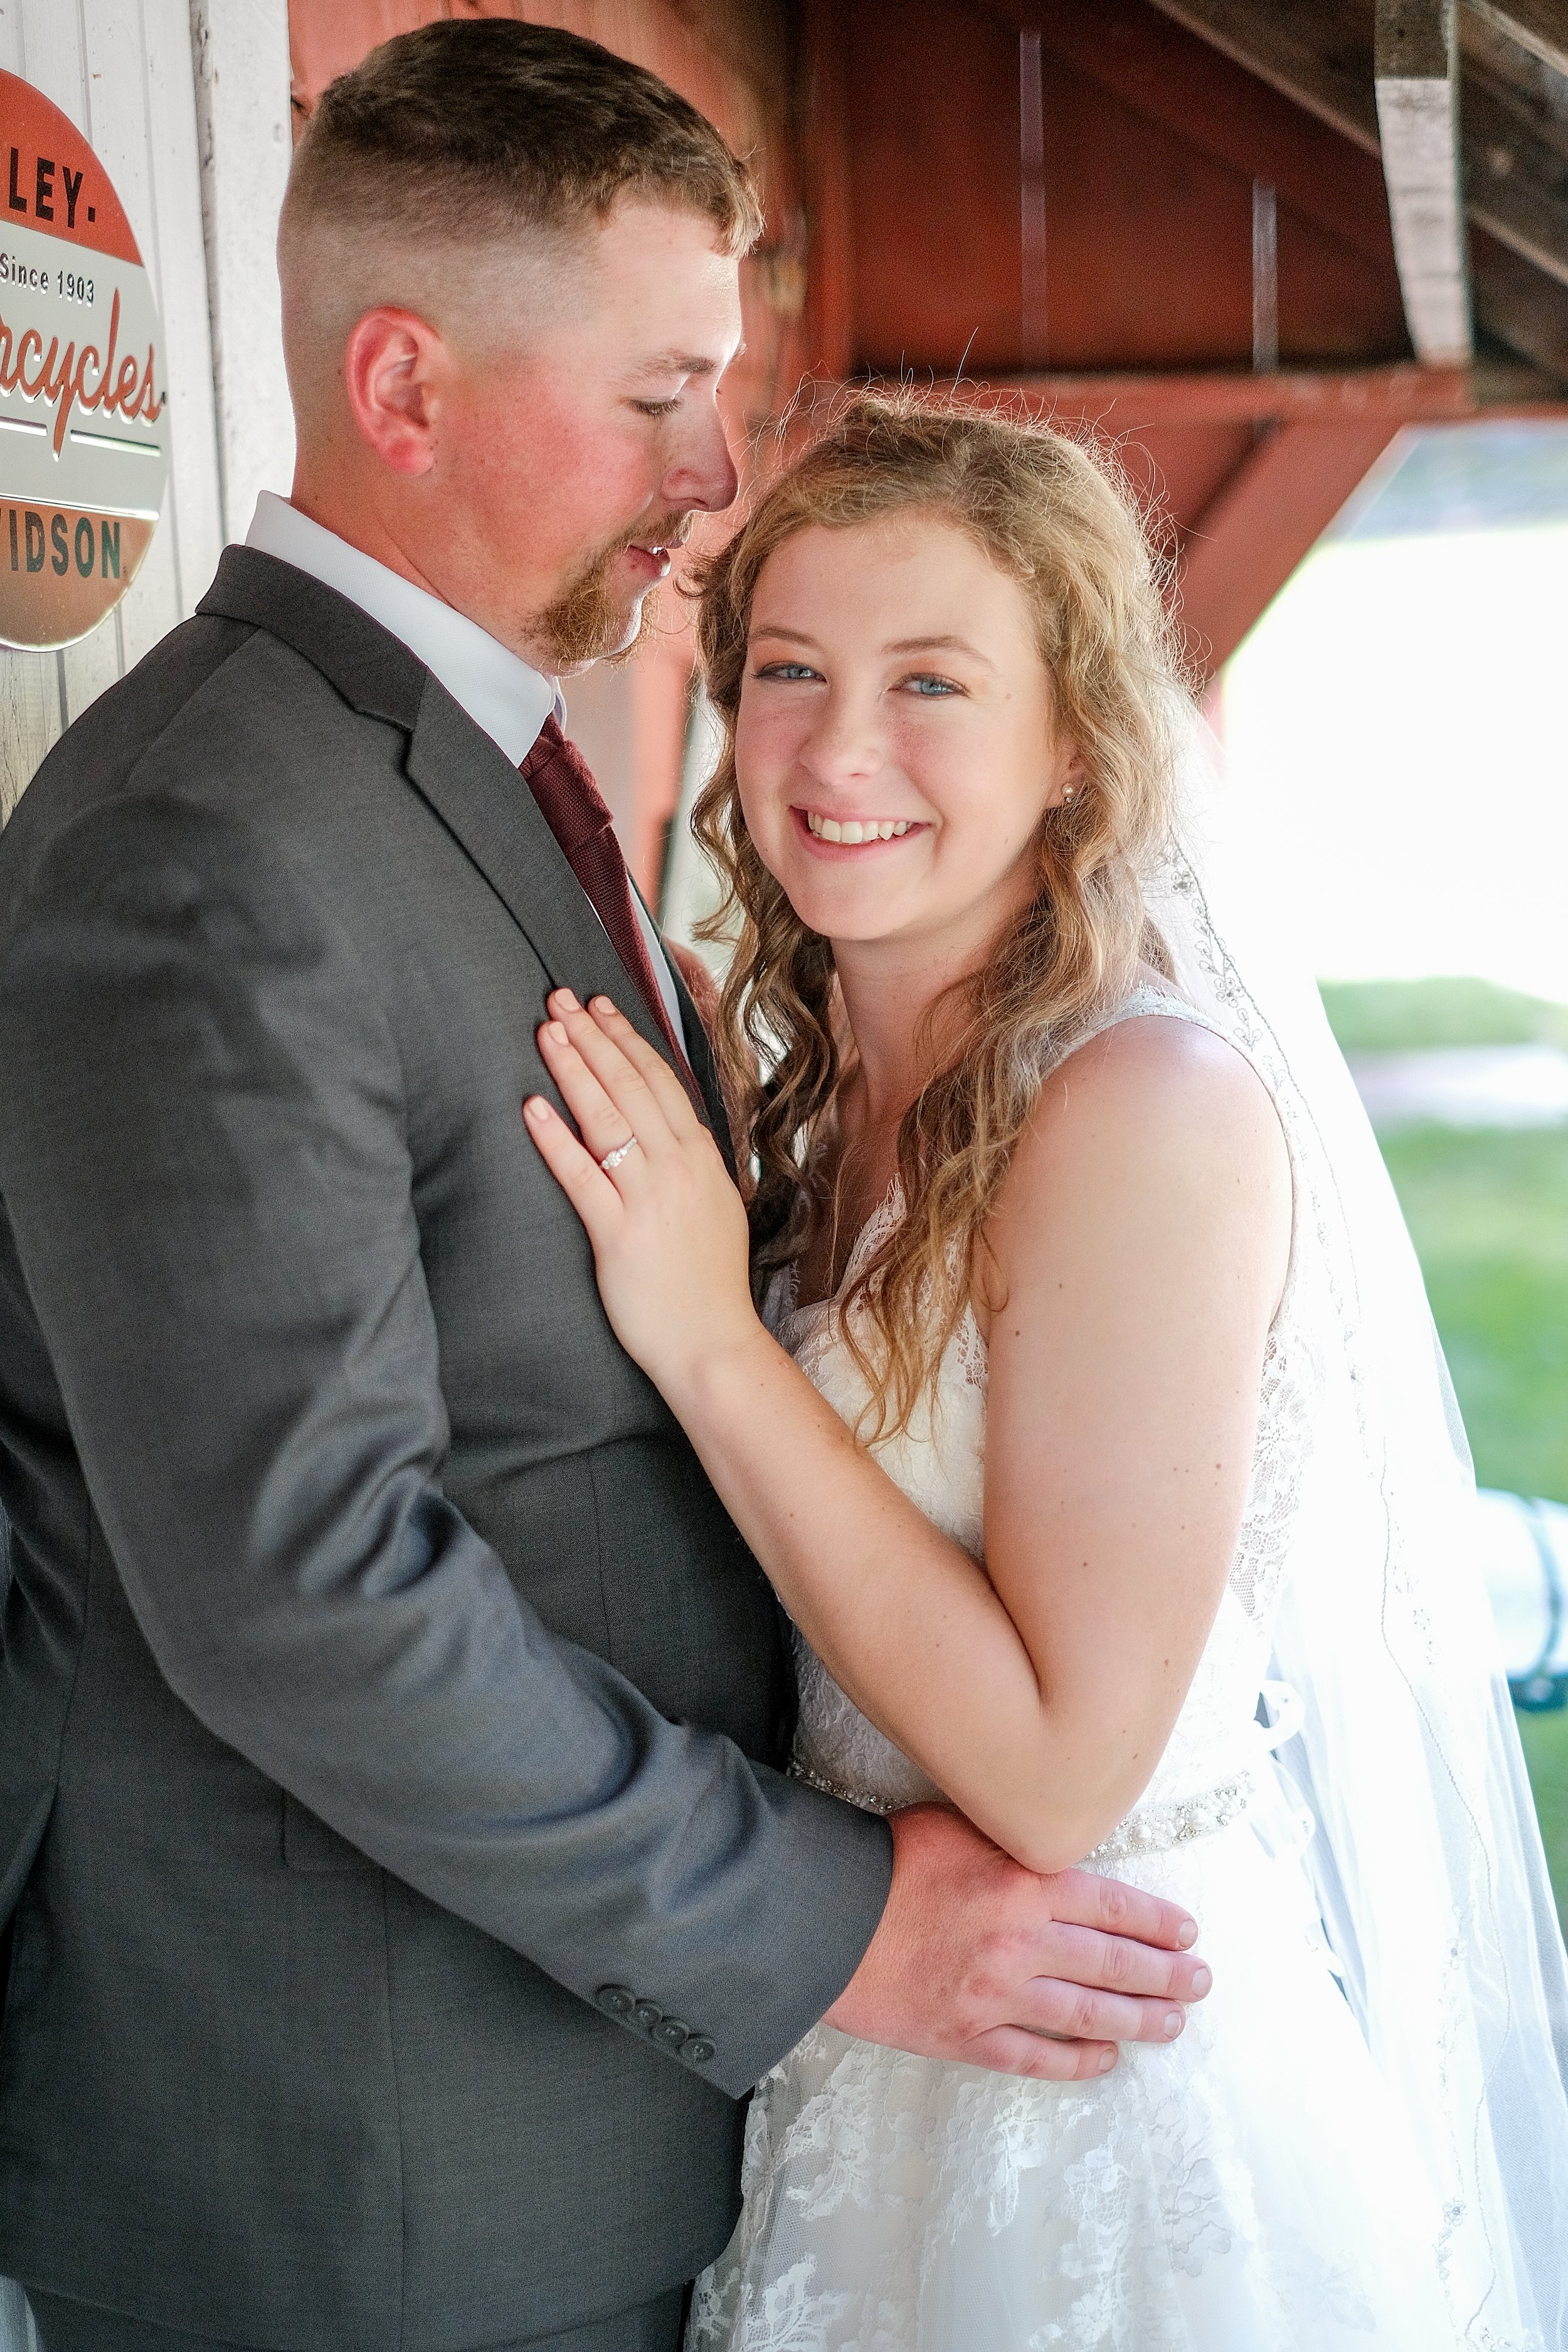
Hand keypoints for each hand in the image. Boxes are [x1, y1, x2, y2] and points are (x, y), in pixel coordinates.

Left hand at [524, 990, 761, 1388]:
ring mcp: (648, 1199)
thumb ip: (692, 1163)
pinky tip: (532, 1108)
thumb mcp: (715, 1206)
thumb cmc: (707, 1281)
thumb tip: (672, 1128)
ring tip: (546, 1032)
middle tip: (559, 999)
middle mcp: (678, 1169)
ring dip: (573, 1070)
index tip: (600, 1007)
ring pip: (606, 1119)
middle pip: (631, 1086)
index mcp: (701, 1158)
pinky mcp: (617, 1234)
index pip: (661, 1081)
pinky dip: (556, 1139)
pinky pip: (581, 1177)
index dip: (626, 1039)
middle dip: (593, 1037)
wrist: (712, 1342)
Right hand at [828, 1805, 1210, 2079]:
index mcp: (1023, 1884)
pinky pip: (1035, 2059)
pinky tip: (1105, 2060)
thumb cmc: (887, 1860)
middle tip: (1200, 1983)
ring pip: (1087, 2016)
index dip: (1155, 1922)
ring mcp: (996, 1997)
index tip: (1187, 1933)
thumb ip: (1014, 1839)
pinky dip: (1076, 2062)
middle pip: (1112, 1964)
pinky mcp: (966, 2036)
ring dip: (1138, 2021)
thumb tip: (1056, 1839)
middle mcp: (1021, 1943)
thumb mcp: (959, 1825)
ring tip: (1173, 2025)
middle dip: (1165, 1975)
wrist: (823, 1919)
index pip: (1111, 1905)